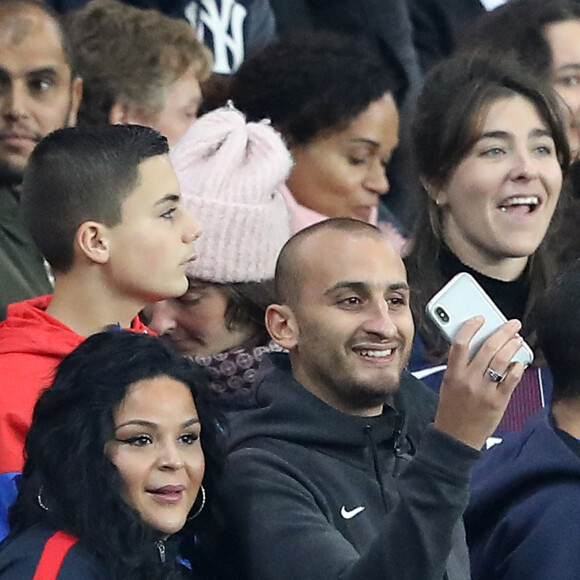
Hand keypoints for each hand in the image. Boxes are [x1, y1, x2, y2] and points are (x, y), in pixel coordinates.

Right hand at [434, 317, 523, 449]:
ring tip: (517, 339)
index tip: (480, 318)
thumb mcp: (447, 384)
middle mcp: (469, 380)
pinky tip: (519, 362)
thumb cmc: (451, 410)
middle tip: (512, 324)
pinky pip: (512, 379)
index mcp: (452, 374)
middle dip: (503, 332)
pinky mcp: (498, 401)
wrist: (456, 438)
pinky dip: (517, 367)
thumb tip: (476, 345)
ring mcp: (485, 391)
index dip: (471, 327)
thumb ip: (459, 366)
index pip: (460, 344)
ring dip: (512, 346)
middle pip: (487, 348)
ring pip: (502, 360)